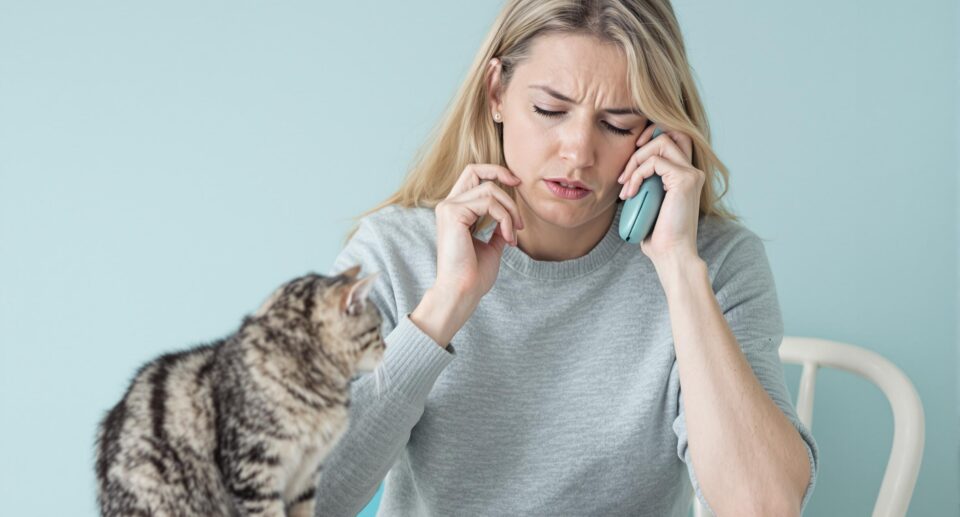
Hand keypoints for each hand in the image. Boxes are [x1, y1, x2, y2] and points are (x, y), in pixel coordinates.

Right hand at [434, 164, 524, 300]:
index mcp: (455, 211)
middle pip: (475, 169)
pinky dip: (505, 219)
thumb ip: (497, 228)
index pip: (471, 175)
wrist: (462, 292)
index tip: (516, 183)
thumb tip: (509, 218)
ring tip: (514, 234)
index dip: (494, 172)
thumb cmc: (474, 275)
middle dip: (502, 174)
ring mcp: (448, 208)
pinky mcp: (453, 214)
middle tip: (521, 190)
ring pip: (489, 190)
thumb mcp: (492, 246)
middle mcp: (448, 205)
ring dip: (510, 211)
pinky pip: (489, 204)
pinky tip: (508, 239)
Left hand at [617, 123, 703, 265]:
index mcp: (685, 174)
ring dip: (636, 159)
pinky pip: (654, 162)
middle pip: (670, 132)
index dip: (649, 139)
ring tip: (625, 184)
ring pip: (662, 141)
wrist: (671, 254)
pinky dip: (637, 174)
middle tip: (625, 170)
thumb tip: (625, 169)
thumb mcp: (647, 200)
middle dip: (642, 141)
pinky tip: (630, 193)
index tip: (629, 161)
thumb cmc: (656, 233)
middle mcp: (692, 170)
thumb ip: (645, 182)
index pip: (672, 138)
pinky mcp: (685, 179)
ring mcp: (691, 173)